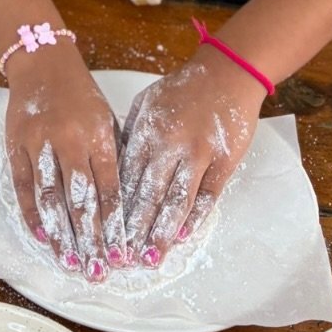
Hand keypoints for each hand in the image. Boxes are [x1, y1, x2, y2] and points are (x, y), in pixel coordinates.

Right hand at [5, 44, 125, 282]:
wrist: (43, 64)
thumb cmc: (82, 97)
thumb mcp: (107, 121)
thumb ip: (112, 159)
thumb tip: (122, 209)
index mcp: (98, 135)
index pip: (110, 190)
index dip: (116, 226)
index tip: (122, 256)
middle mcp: (69, 140)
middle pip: (81, 200)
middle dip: (91, 240)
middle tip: (97, 272)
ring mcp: (40, 143)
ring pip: (51, 197)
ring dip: (62, 234)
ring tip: (70, 262)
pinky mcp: (17, 145)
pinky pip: (25, 186)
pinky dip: (32, 213)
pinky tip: (43, 237)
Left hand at [119, 49, 265, 266]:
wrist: (226, 73)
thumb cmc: (182, 89)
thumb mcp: (147, 103)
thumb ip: (131, 134)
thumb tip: (114, 166)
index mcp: (147, 131)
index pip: (125, 177)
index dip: (115, 207)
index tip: (105, 231)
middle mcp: (169, 145)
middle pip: (148, 194)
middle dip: (134, 229)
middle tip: (124, 258)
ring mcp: (198, 154)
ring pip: (176, 200)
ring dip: (162, 231)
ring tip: (152, 257)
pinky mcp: (224, 161)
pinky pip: (207, 195)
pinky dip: (195, 217)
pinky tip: (183, 236)